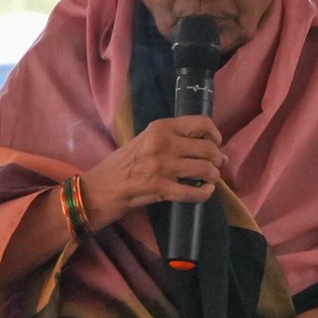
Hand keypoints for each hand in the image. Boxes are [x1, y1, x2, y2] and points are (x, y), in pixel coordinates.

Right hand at [81, 116, 226, 226]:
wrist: (99, 188)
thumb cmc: (123, 164)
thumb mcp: (145, 140)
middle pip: (208, 148)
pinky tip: (205, 192)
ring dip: (213, 176)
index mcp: (160, 127)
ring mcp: (162, 167)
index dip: (215, 134)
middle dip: (217, 159)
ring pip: (205, 170)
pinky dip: (204, 194)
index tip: (216, 144)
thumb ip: (171, 139)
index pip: (201, 123)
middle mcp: (163, 143)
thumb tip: (207, 145)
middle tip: (216, 166)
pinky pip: (194, 192)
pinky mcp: (160, 189)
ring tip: (210, 179)